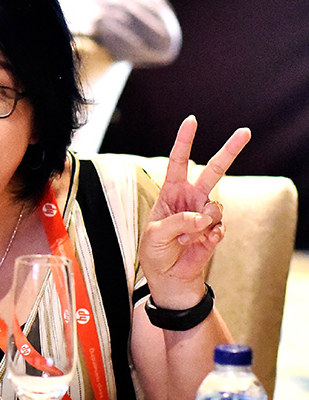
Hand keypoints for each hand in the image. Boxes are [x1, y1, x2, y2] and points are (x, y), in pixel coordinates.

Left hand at [139, 115, 250, 307]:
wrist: (169, 278)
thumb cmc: (155, 252)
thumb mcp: (154, 234)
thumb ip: (177, 221)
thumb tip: (203, 216)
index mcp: (171, 193)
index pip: (178, 162)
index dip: (184, 142)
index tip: (191, 121)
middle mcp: (191, 199)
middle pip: (213, 170)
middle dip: (229, 150)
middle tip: (245, 131)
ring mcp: (206, 214)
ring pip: (215, 206)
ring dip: (201, 222)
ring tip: (187, 236)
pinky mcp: (216, 230)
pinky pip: (219, 227)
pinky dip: (208, 236)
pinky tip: (199, 244)